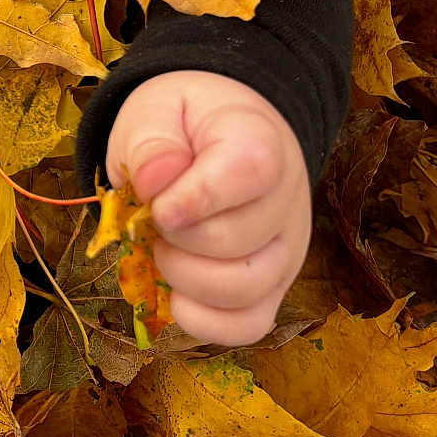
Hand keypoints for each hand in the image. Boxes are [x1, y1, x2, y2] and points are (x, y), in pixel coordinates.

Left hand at [105, 70, 310, 346]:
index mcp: (260, 141)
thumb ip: (151, 141)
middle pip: (235, 241)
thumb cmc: (185, 124)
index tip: (159, 208)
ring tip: (164, 251)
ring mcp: (286, 249)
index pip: (249, 173)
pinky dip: (205, 322)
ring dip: (185, 280)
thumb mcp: (157, 111)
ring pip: (246, 291)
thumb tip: (154, 181)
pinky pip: (250, 325)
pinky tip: (177, 295)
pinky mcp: (274, 286)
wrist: (219, 133)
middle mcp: (286, 200)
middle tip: (153, 219)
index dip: (198, 198)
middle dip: (175, 239)